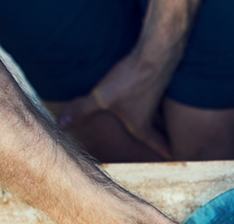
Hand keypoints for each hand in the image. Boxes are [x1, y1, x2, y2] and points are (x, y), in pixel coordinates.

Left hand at [54, 52, 171, 157]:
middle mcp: (153, 115)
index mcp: (142, 126)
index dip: (163, 152)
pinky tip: (146, 94)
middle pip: (162, 132)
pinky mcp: (158, 83)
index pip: (157, 144)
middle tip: (169, 146)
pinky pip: (158, 99)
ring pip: (162, 115)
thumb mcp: (101, 98)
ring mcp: (158, 99)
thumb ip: (82, 111)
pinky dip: (155, 101)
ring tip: (158, 123)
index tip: (171, 157)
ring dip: (162, 121)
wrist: (153, 55)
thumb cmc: (130, 81)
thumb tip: (61, 126)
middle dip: (164, 139)